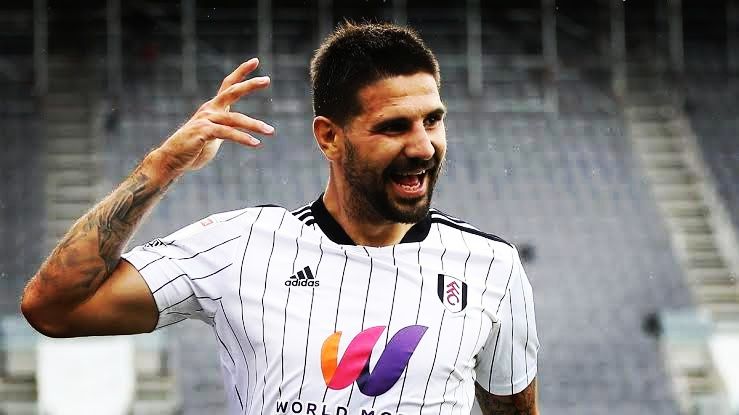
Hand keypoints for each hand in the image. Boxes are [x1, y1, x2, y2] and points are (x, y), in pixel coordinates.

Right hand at [154, 58, 273, 172]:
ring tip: (271, 131)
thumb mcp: (213, 135)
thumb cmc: (193, 149)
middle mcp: (209, 110)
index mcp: (212, 108)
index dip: (241, 72)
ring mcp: (205, 120)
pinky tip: (256, 143)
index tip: (255, 61)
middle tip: (267, 79)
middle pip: (232, 92)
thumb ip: (225, 129)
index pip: (228, 85)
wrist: (172, 160)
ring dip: (255, 125)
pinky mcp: (204, 132)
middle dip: (250, 85)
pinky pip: (228, 133)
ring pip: (235, 119)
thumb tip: (237, 128)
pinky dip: (243, 138)